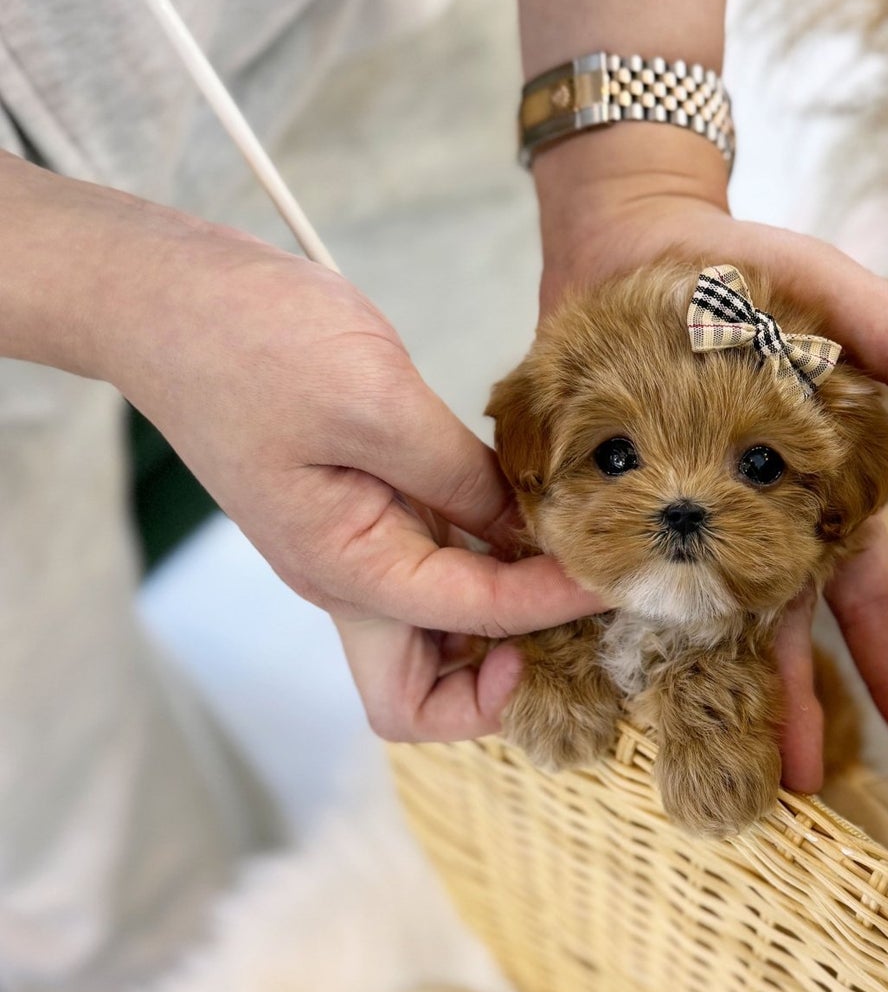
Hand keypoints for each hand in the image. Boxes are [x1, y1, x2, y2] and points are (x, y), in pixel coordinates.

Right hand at [44, 174, 605, 740]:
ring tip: (567, 564)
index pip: (476, 621)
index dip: (556, 603)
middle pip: (427, 692)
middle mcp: (347, 581)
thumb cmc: (249, 341)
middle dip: (508, 678)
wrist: (164, 299)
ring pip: (432, 641)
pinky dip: (484, 562)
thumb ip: (463, 476)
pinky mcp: (357, 514)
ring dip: (502, 624)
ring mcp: (349, 552)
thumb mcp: (376, 401)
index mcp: (346, 569)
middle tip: (575, 615)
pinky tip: (528, 511)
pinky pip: (431, 571)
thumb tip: (535, 528)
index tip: (618, 569)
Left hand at [532, 123, 887, 791]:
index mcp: (811, 498)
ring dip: (704, 699)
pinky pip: (604, 585)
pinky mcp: (601, 512)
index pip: (860, 595)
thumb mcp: (841, 298)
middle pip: (774, 637)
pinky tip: (603, 699)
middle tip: (805, 789)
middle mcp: (743, 527)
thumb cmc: (750, 271)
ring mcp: (670, 525)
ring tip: (712, 772)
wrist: (634, 239)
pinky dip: (603, 638)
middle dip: (797, 711)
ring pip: (693, 632)